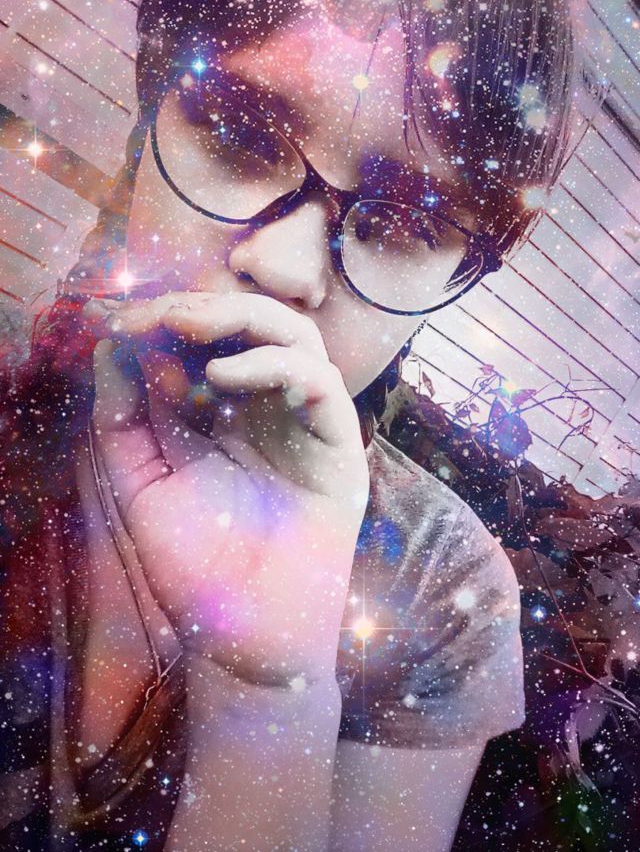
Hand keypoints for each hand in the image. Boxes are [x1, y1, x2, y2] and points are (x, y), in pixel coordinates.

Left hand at [85, 292, 368, 686]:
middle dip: (202, 308)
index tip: (120, 322)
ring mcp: (307, 424)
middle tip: (157, 313)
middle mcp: (270, 411)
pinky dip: (271, 364)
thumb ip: (124, 416)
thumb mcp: (139, 481)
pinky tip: (220, 375)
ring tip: (188, 327)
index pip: (205, 344)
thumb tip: (111, 346)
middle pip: (253, 327)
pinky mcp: (339, 445)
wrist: (243, 634)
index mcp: (224, 417)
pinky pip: (318, 382)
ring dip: (241, 319)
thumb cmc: (193, 565)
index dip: (165, 322)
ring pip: (295, 338)